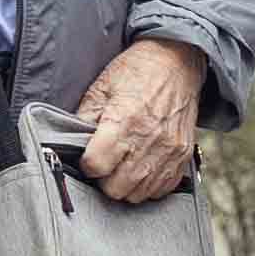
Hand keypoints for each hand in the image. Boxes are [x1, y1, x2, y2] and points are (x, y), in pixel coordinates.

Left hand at [75, 38, 203, 204]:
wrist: (176, 61)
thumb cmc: (136, 72)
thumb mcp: (101, 88)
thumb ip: (84, 120)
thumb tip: (71, 146)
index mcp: (123, 120)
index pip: (96, 166)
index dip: (87, 165)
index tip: (88, 157)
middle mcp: (148, 140)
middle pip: (116, 188)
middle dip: (104, 179)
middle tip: (105, 163)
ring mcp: (168, 151)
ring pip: (138, 194)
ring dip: (126, 185)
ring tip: (123, 165)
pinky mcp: (182, 156)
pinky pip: (161, 190)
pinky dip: (148, 185)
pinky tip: (141, 167)